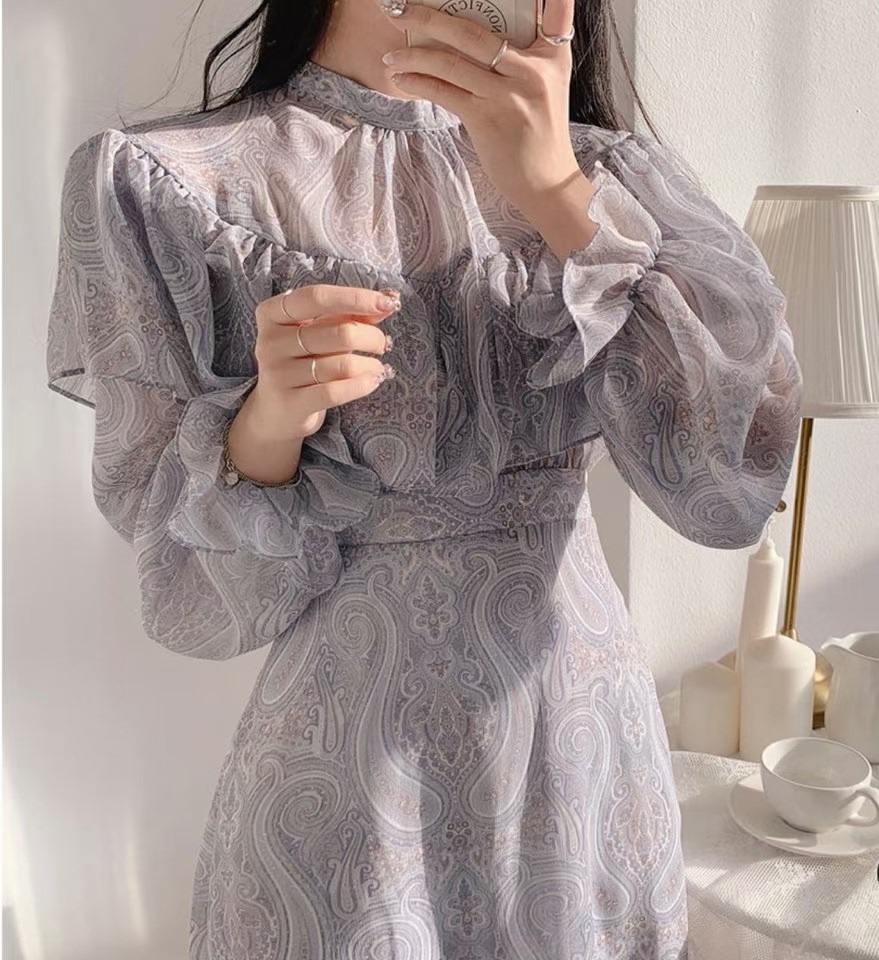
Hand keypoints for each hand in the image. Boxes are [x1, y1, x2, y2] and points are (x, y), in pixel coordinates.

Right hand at [237, 284, 397, 445]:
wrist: (275, 409)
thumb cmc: (302, 361)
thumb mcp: (318, 331)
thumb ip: (349, 312)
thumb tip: (388, 300)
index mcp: (273, 313)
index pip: (318, 297)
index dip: (356, 298)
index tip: (387, 303)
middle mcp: (270, 342)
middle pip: (339, 332)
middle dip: (372, 337)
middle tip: (382, 344)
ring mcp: (278, 374)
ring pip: (343, 365)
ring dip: (371, 365)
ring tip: (377, 367)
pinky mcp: (291, 403)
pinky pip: (335, 392)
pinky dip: (362, 385)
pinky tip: (372, 381)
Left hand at [378, 0, 582, 218]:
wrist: (544, 182)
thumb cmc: (540, 133)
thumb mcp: (547, 86)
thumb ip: (526, 56)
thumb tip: (476, 36)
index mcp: (551, 56)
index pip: (553, 10)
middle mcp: (531, 70)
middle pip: (473, 31)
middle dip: (430, 16)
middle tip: (401, 7)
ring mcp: (507, 94)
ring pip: (451, 61)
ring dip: (414, 55)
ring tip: (391, 54)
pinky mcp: (486, 118)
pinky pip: (444, 91)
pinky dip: (418, 82)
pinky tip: (401, 78)